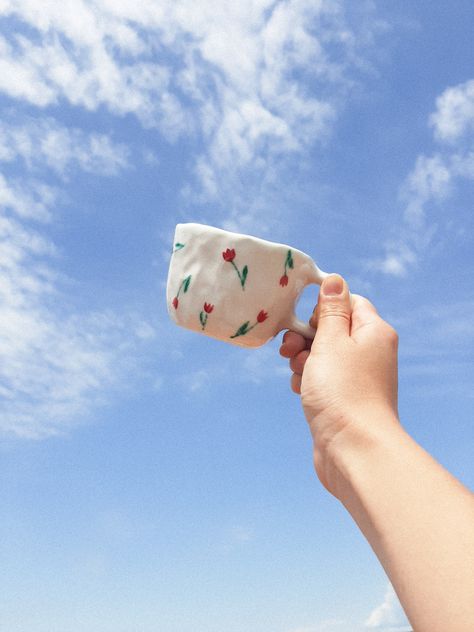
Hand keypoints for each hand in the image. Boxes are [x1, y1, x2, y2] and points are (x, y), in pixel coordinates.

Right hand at [280, 274, 398, 495]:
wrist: (353, 449)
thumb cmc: (343, 391)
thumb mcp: (331, 341)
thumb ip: (330, 309)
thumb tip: (335, 280)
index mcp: (374, 332)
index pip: (349, 303)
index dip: (323, 308)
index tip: (306, 323)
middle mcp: (370, 353)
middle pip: (332, 329)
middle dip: (305, 337)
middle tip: (291, 350)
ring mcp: (357, 378)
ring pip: (322, 355)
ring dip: (303, 360)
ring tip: (298, 373)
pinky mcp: (344, 399)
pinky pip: (321, 379)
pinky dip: (307, 380)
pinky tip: (301, 390)